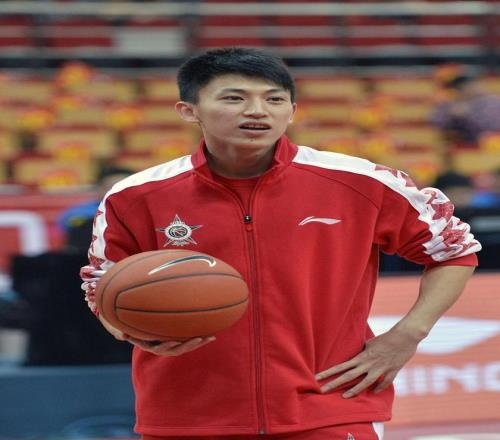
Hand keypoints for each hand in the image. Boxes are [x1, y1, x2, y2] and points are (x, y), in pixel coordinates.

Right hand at [98, 315, 215, 355]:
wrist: (130, 323)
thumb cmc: (124, 324)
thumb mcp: (119, 327)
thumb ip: (120, 331)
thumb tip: (121, 337)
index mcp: (149, 344)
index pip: (159, 348)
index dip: (167, 346)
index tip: (174, 342)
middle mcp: (161, 346)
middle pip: (176, 349)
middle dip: (188, 345)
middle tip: (199, 338)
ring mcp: (169, 342)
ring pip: (185, 345)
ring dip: (198, 342)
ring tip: (210, 337)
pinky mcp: (176, 337)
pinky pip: (188, 338)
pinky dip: (199, 336)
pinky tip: (212, 332)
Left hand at [315, 326, 418, 397]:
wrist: (405, 336)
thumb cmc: (386, 337)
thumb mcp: (370, 342)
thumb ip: (362, 351)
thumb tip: (356, 354)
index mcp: (362, 356)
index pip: (342, 365)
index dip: (329, 371)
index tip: (317, 377)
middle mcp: (368, 364)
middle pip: (348, 376)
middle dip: (334, 383)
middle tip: (322, 390)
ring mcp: (380, 369)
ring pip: (365, 382)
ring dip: (354, 390)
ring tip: (344, 397)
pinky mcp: (392, 372)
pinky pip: (385, 383)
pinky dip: (379, 388)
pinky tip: (374, 392)